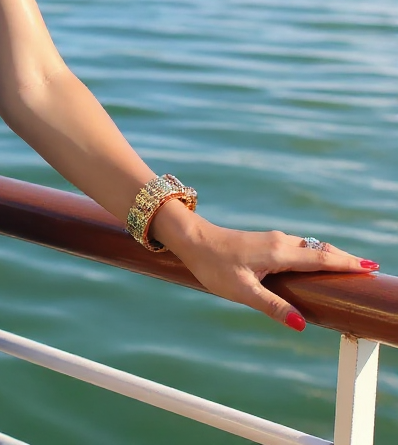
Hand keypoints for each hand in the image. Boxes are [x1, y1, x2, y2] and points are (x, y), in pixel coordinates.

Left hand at [161, 211, 379, 330]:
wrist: (191, 238)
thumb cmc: (213, 265)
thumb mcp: (241, 291)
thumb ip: (271, 306)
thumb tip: (301, 324)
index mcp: (278, 252)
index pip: (321, 258)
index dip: (346, 263)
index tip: (371, 267)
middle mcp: (279, 242)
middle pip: (320, 250)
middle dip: (344, 259)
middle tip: (368, 270)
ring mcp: (272, 239)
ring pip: (309, 246)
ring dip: (329, 255)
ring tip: (349, 268)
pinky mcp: (265, 241)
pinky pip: (298, 247)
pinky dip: (314, 254)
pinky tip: (315, 263)